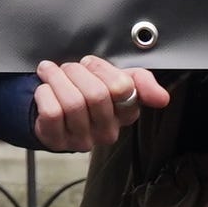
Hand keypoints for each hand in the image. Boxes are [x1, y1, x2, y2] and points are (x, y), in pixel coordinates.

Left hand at [32, 56, 171, 150]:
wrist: (53, 106)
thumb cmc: (86, 91)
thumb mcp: (116, 79)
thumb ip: (140, 81)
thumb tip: (162, 98)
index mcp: (126, 113)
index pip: (123, 88)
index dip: (101, 69)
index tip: (90, 65)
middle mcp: (107, 131)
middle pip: (96, 94)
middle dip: (76, 72)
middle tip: (67, 68)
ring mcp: (82, 139)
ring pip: (72, 102)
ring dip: (57, 79)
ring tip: (51, 74)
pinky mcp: (57, 141)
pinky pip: (52, 112)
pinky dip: (45, 94)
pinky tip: (45, 90)